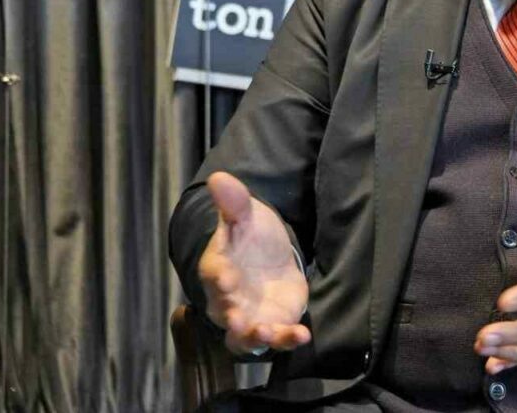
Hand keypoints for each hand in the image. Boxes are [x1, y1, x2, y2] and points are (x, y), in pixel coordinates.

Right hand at [198, 172, 310, 354]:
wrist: (269, 257)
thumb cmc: (250, 236)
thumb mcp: (246, 214)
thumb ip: (234, 202)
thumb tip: (218, 177)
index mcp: (217, 268)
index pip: (213, 274)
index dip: (218, 277)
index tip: (224, 277)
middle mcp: (228, 299)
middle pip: (225, 312)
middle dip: (231, 317)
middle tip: (238, 319)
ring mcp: (249, 317)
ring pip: (245, 337)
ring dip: (255, 337)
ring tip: (266, 332)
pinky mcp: (274, 325)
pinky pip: (277, 338)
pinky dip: (287, 339)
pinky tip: (302, 334)